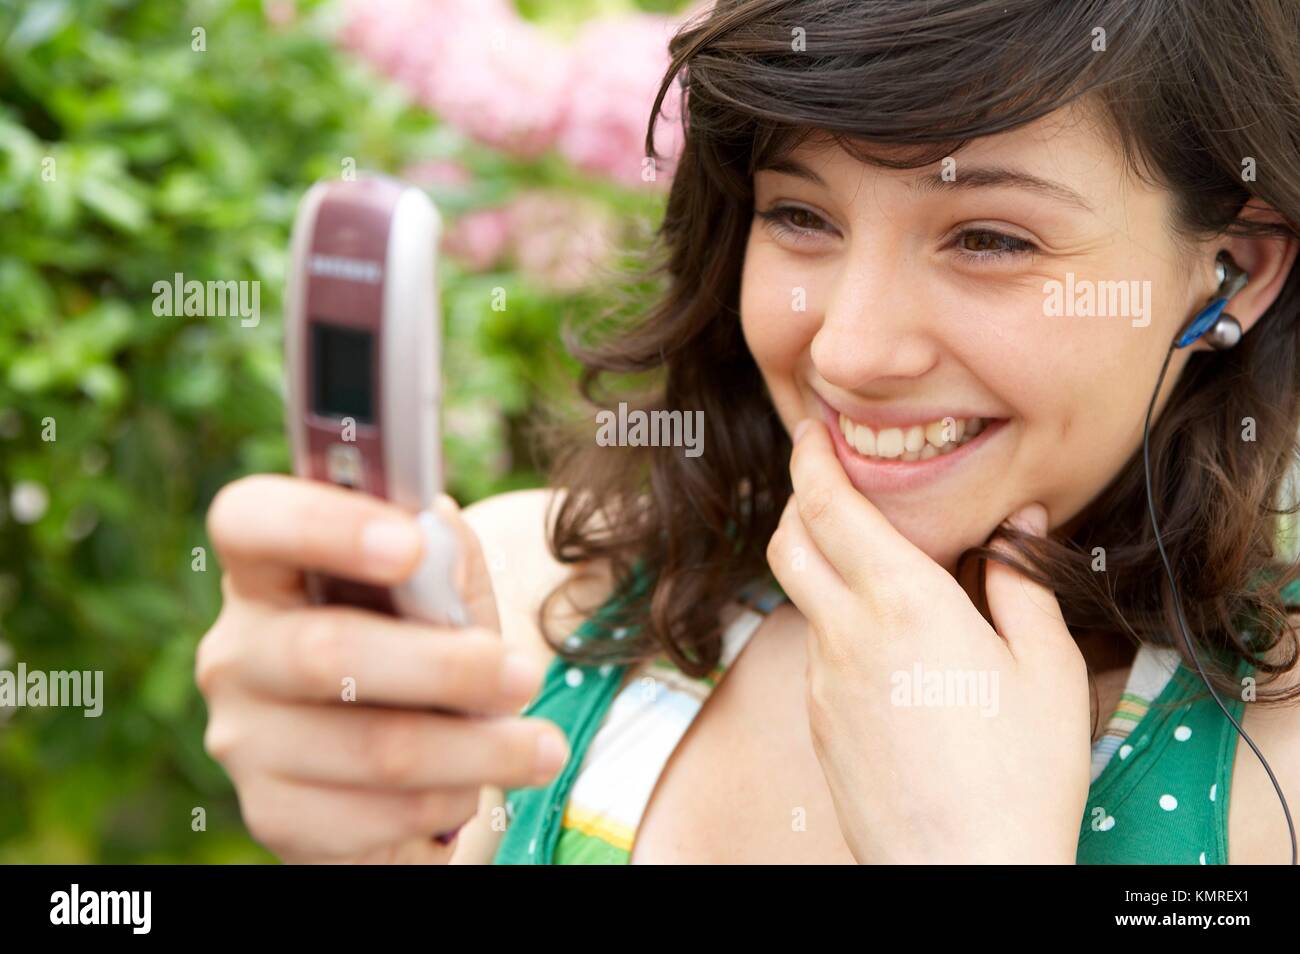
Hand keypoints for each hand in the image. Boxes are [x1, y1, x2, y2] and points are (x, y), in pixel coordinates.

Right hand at [195, 475, 569, 863]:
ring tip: (542, 747)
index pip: (251, 522)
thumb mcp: (439, 598)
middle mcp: (237, 653)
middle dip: (446, 667)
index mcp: (266, 574)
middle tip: (525, 675)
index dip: (322, 525)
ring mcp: (246, 740)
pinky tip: (471, 790)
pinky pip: (377, 816)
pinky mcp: (274, 816)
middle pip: (326, 652)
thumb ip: (442, 558)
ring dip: (477, 750)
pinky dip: (446, 802)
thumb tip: (441, 526)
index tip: (411, 544)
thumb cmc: (420, 656)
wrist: (401, 770)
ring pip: (374, 748)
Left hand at [766, 420, 1090, 863]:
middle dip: (799, 499)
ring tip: (874, 567)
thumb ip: (1024, 584)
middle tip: (831, 485)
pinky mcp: (815, 719)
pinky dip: (835, 622)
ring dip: (819, 563)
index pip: (829, 506)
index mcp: (904, 604)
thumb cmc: (1021, 775)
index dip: (812, 458)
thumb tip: (1019, 523)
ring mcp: (821, 679)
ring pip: (800, 595)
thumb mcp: (1050, 670)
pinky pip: (815, 649)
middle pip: (788, 539)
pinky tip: (885, 645)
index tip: (814, 431)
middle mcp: (846, 632)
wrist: (961, 872)